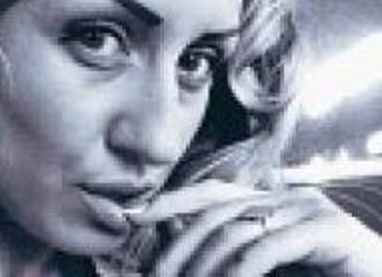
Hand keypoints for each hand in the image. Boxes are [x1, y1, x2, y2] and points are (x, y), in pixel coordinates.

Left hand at [129, 180, 381, 275]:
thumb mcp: (265, 265)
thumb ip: (229, 252)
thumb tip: (178, 238)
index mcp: (270, 202)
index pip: (210, 194)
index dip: (171, 201)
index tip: (133, 214)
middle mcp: (285, 198)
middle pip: (217, 211)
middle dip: (180, 244)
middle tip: (158, 275)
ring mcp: (308, 210)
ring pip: (238, 229)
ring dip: (206, 265)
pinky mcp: (329, 231)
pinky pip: (270, 246)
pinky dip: (242, 270)